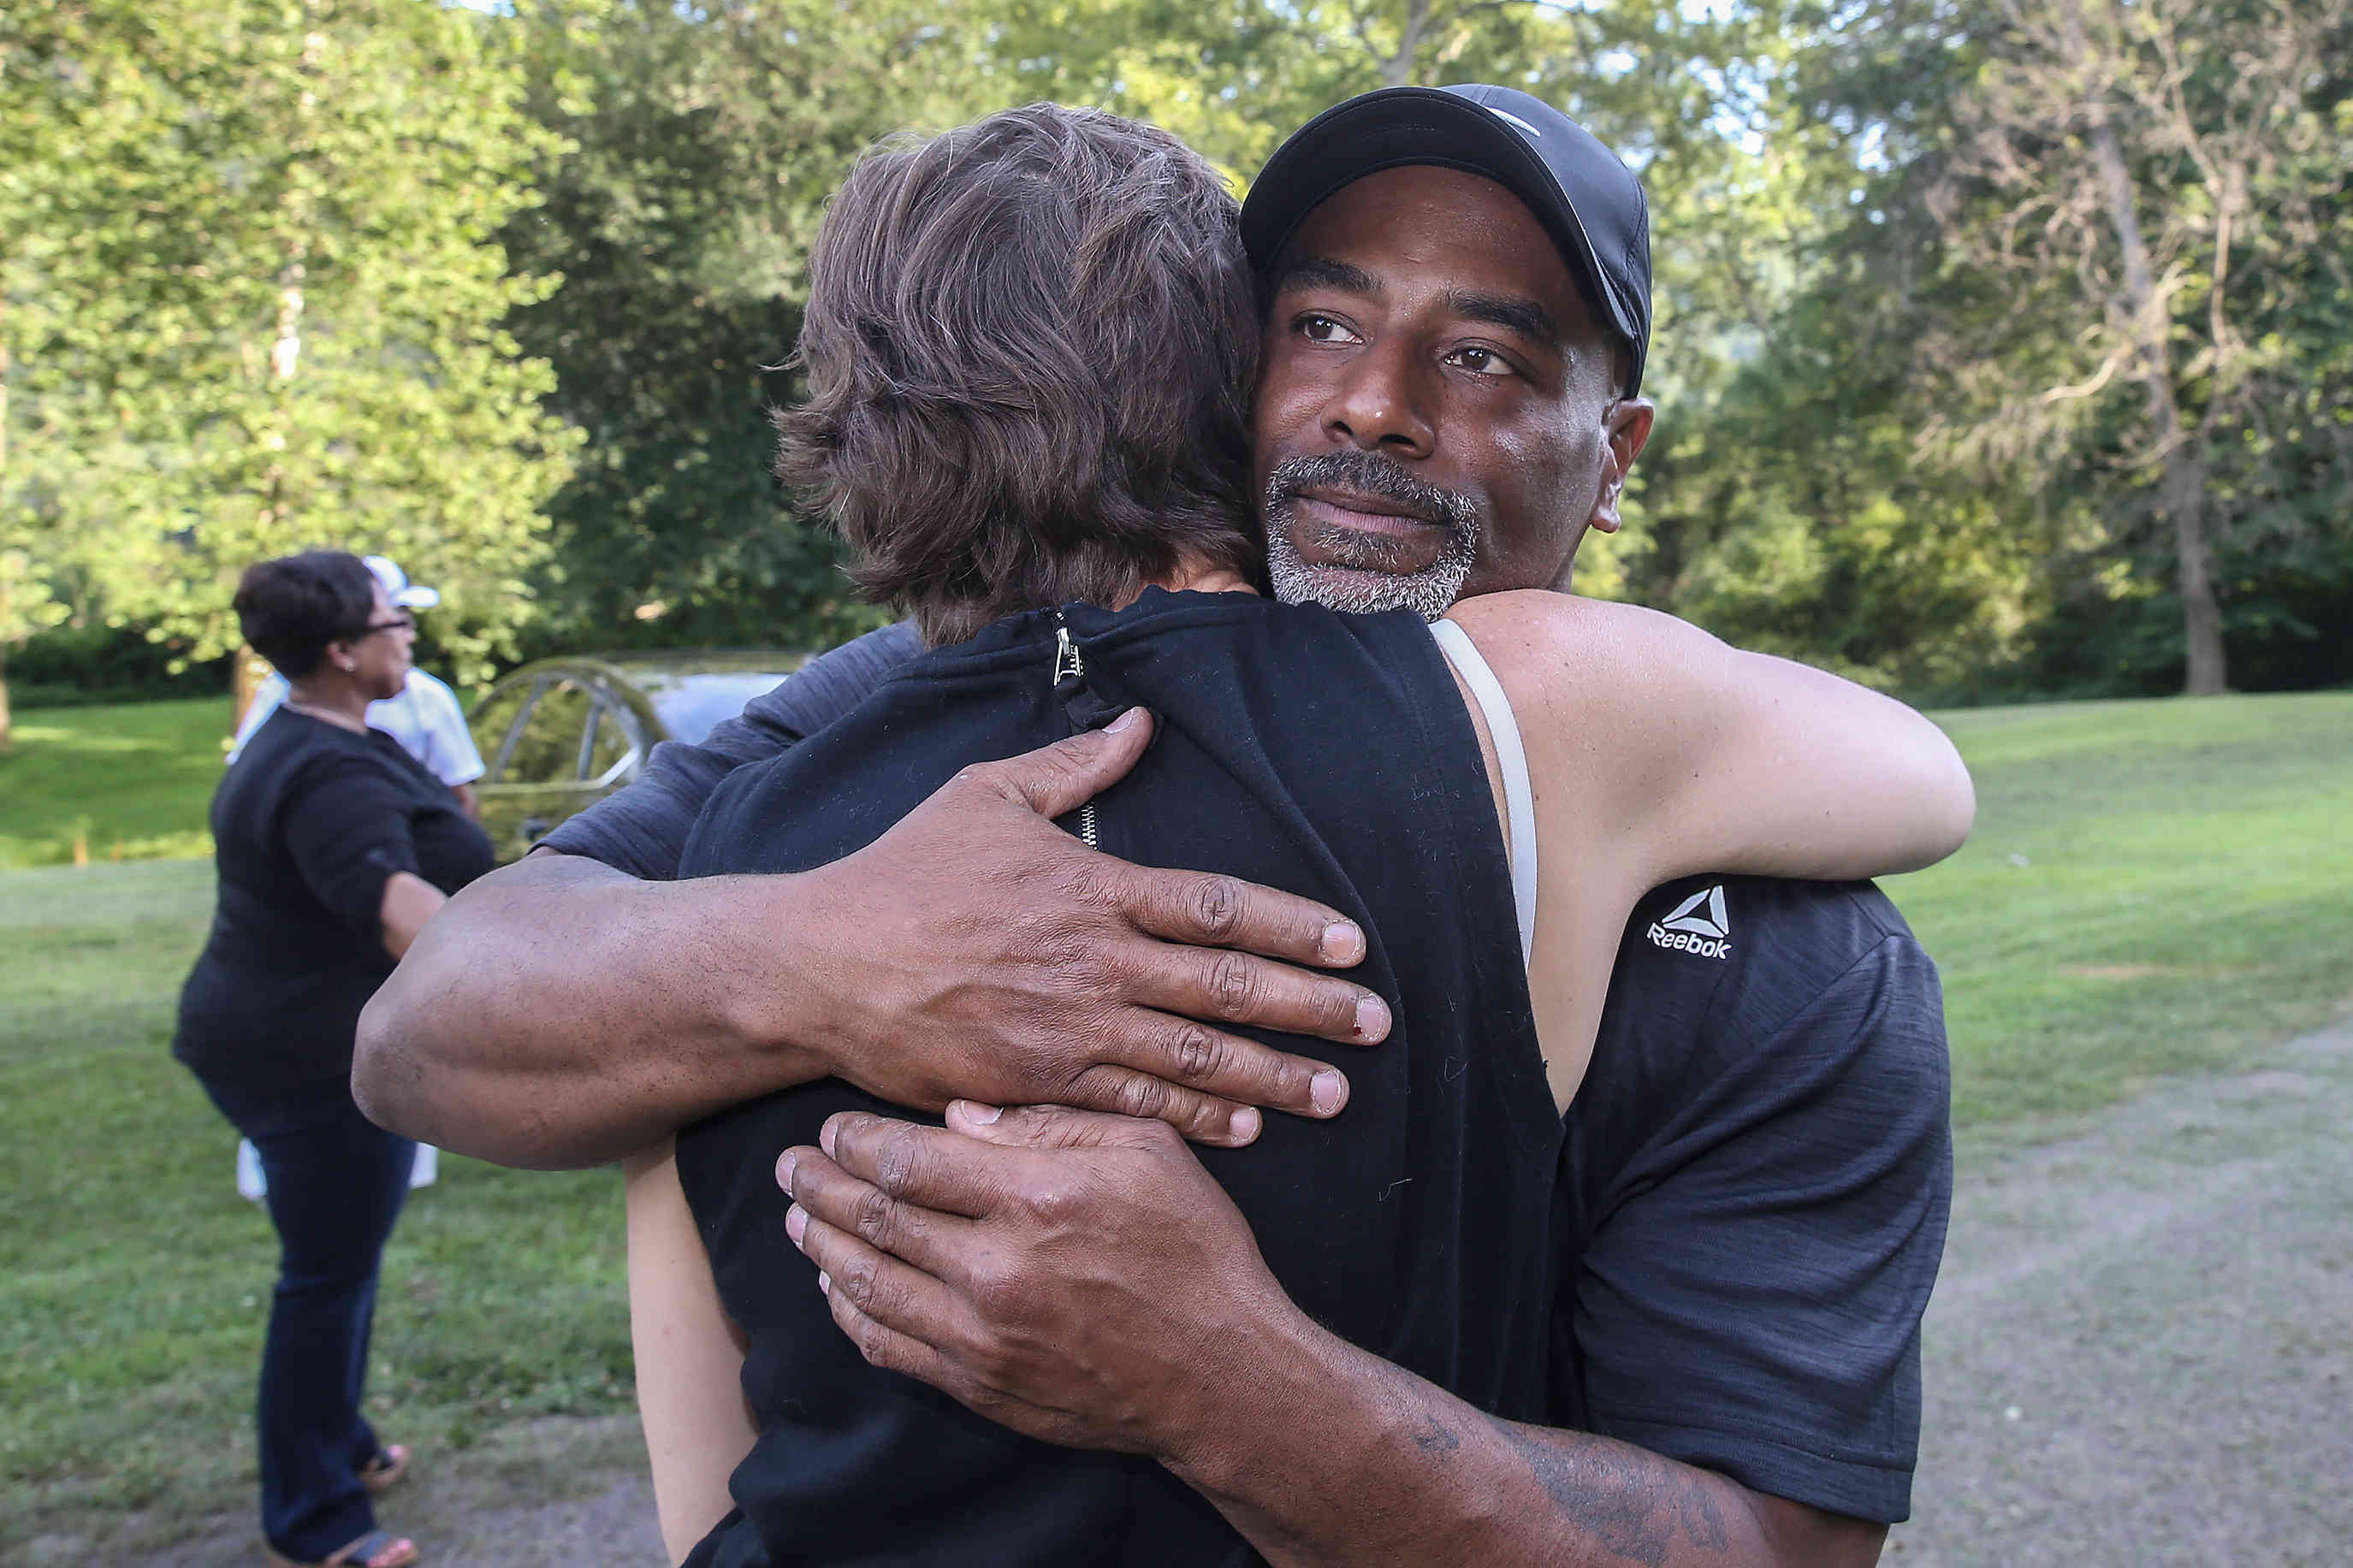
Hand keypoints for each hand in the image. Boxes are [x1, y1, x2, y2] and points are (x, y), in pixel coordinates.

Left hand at [777, 1102, 1303, 1460]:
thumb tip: (959, 1113)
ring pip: (865, 1284)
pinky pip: (888, 1346)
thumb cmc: (1194, 1249)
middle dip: (818, 1186)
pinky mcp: (980, 1385)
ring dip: (819, 1246)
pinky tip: (839, 1287)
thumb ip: (1050, 1123)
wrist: (1221, 1374)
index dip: (856, 1140)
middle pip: (872, 1218)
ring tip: (797, 1218)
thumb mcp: (1148, 1151)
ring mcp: (981, 1336)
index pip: (908, 1159)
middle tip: (790, 1164)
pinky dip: (850, 1313)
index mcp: (1035, 1197)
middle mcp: (996, 1268)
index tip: (834, 1128)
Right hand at [778, 709, 1388, 1146]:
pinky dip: (1191, 1123)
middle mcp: (1092, 961)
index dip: (1294, 927)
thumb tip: (1141, 725)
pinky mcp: (1032, 1085)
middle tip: (1374, 1026)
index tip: (1352, 944)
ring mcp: (1065, 1030)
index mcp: (1092, 888)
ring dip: (1270, 1078)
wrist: (818, 964)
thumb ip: (1074, 765)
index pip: (1218, 906)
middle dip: (1309, 1010)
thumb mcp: (986, 795)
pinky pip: (1129, 1108)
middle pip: (1225, 989)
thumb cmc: (902, 874)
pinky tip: (1241, 1133)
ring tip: (1332, 1093)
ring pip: (1191, 1060)